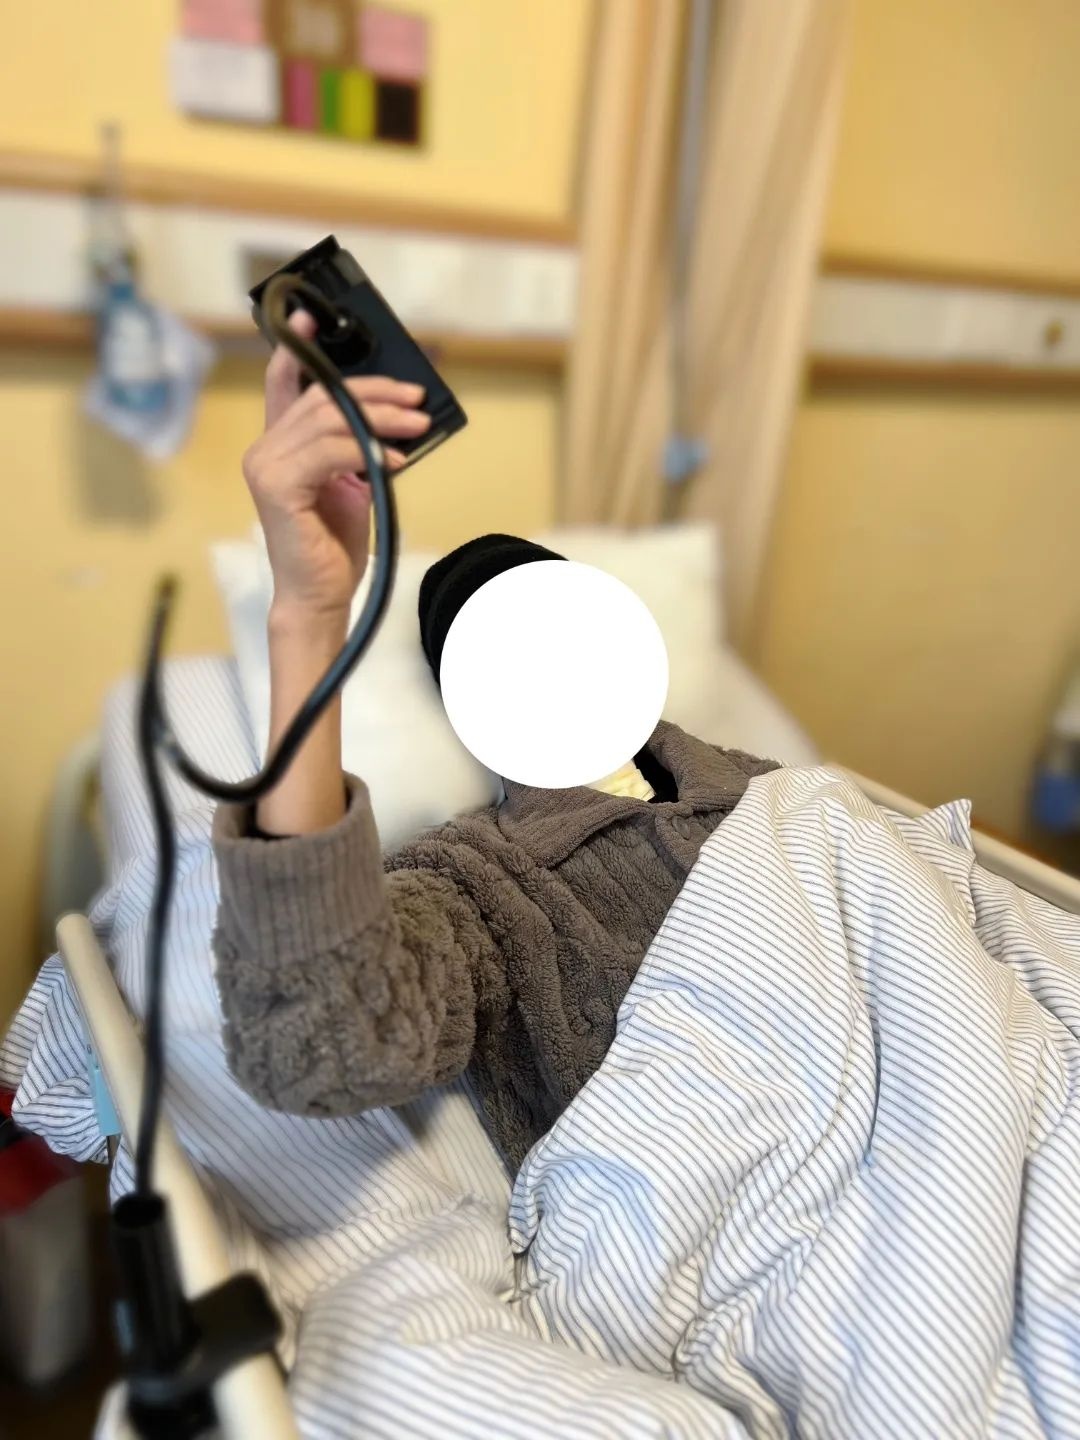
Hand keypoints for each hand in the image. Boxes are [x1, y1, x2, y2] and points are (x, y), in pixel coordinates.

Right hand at [244, 310, 429, 623]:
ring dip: (381, 420)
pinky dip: (366, 450)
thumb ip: (355, 446)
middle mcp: (265, 450)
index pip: (283, 385)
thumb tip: (393, 416)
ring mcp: (266, 467)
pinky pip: (330, 452)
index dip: (296, 349)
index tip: (313, 319)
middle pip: (321, 399)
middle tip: (416, 401)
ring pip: (329, 421)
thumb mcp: (352, 483)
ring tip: (417, 427)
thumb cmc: (334, 543)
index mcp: (280, 445)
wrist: (321, 594)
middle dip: (375, 394)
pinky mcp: (278, 487)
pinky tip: (393, 460)